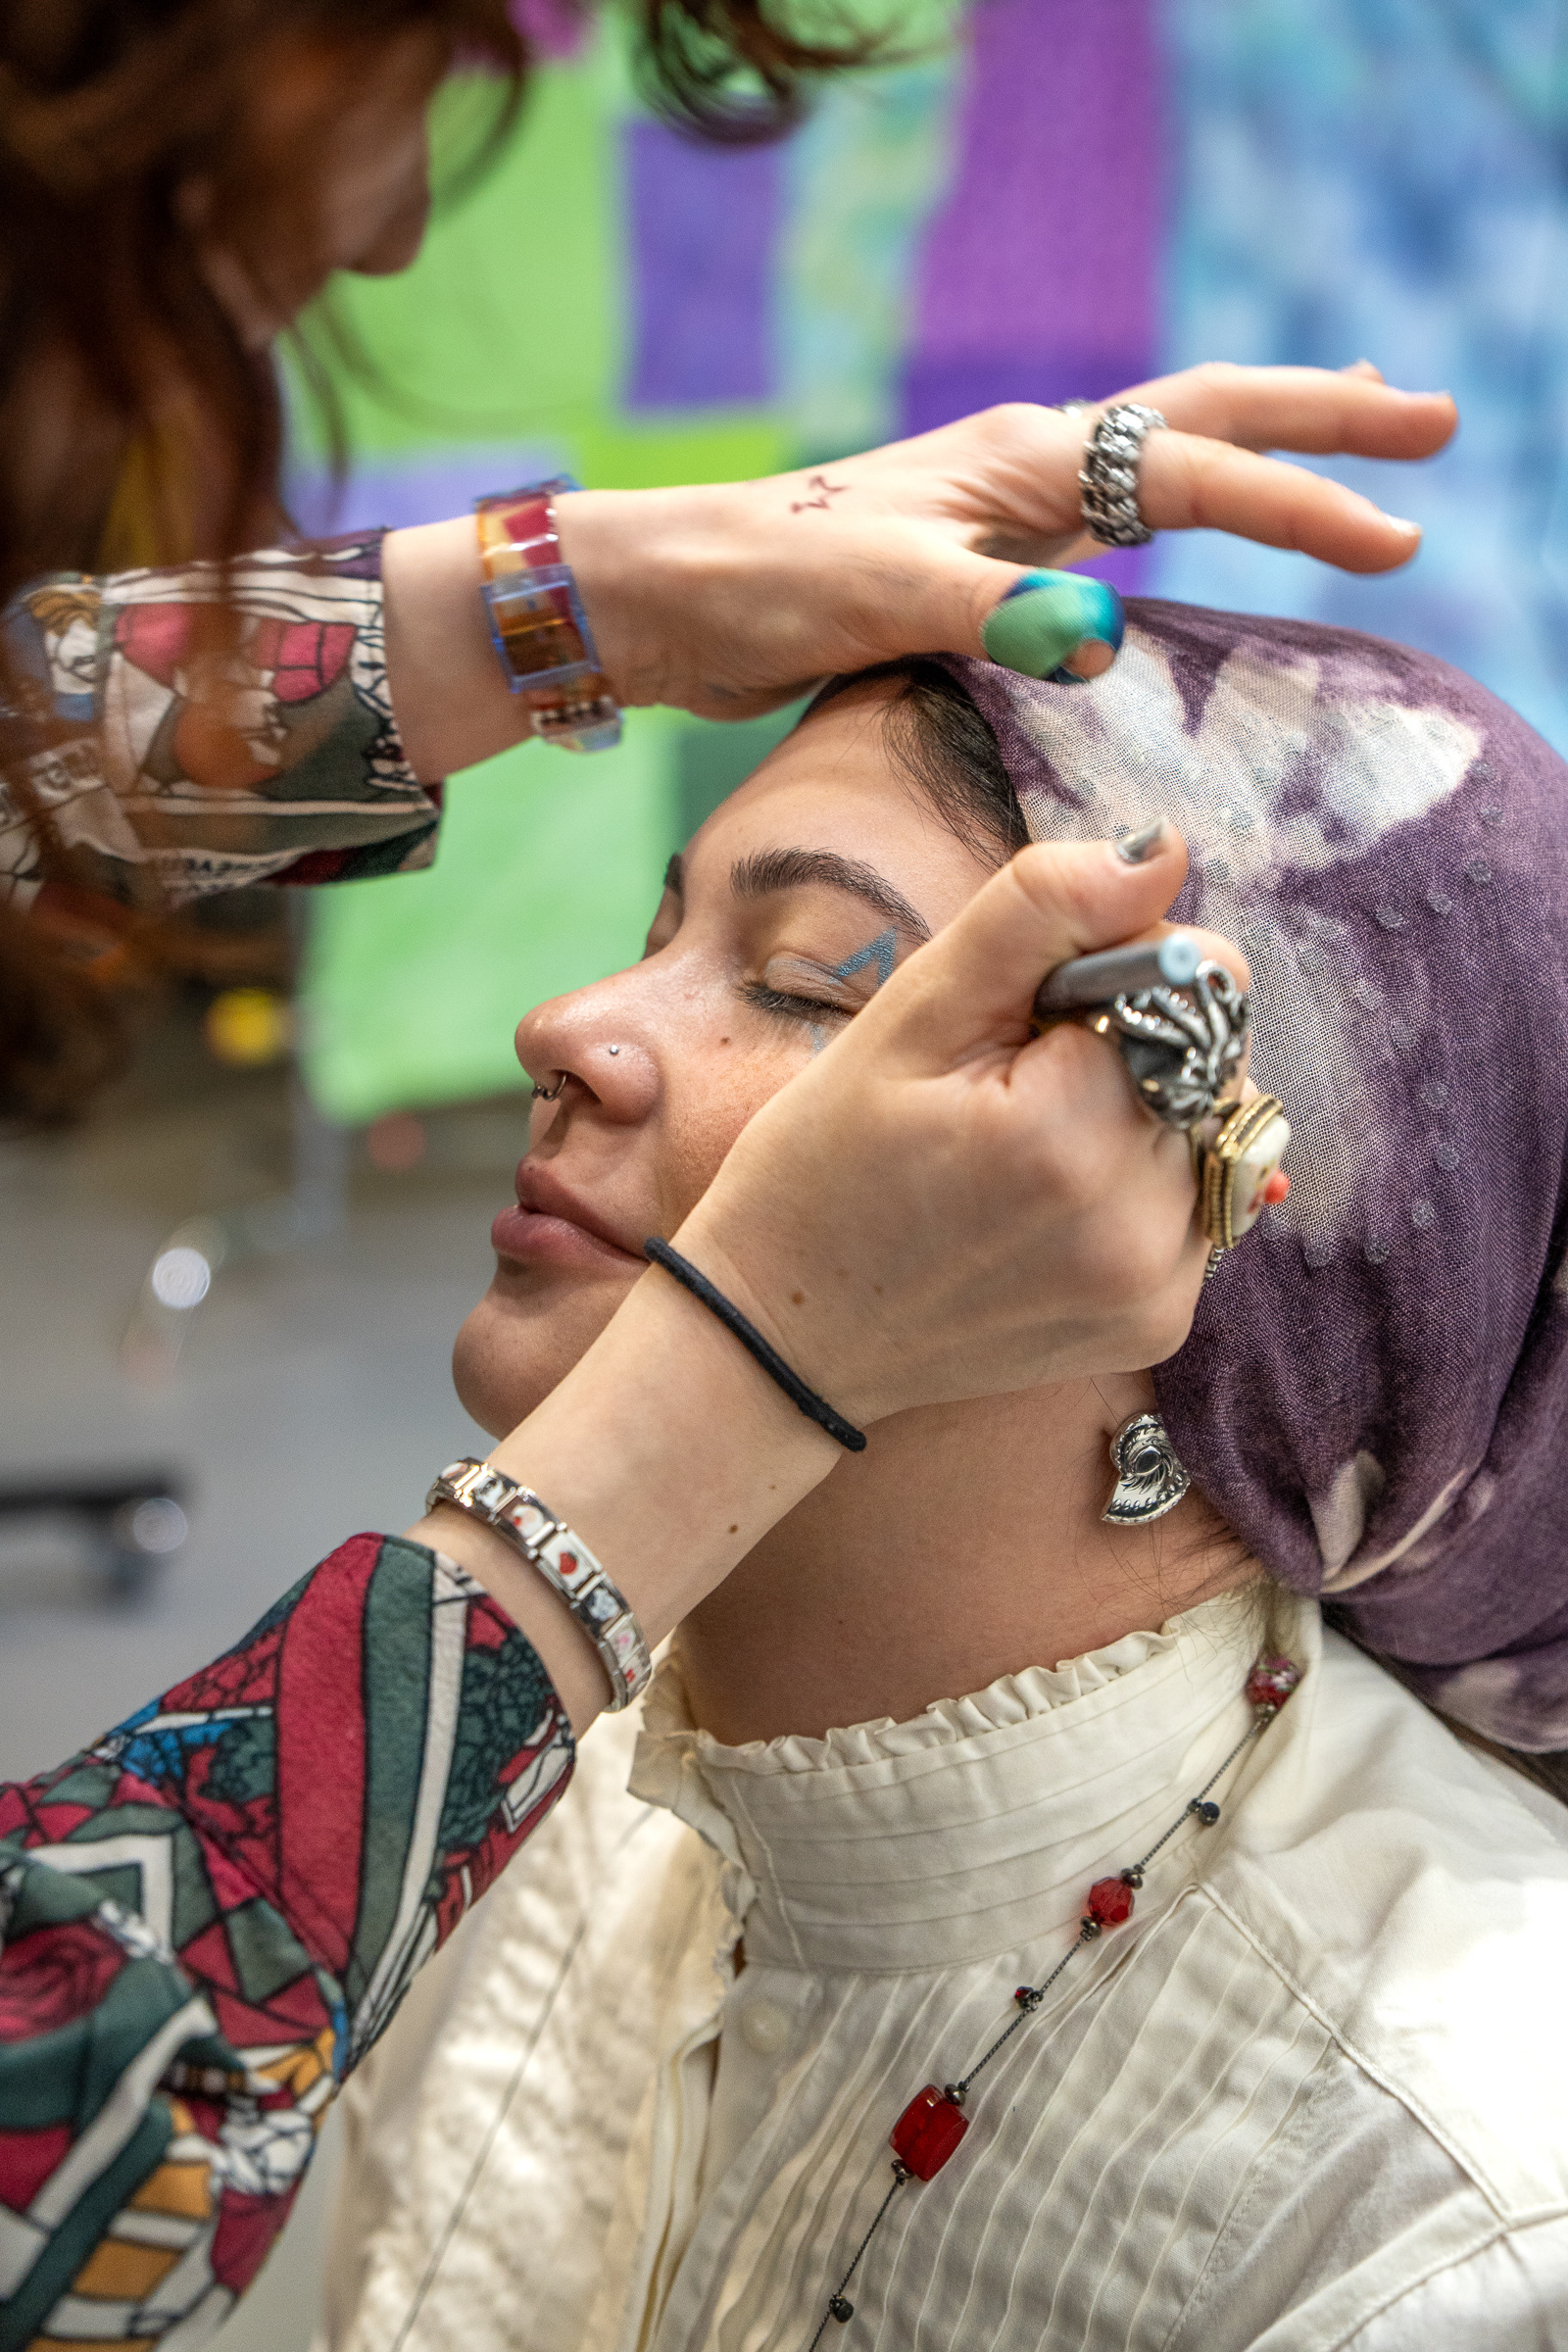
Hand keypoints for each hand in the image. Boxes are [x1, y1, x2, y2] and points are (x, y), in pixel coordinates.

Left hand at [557, 361, 1455, 719]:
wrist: (671, 600)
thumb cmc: (765, 582)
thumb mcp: (884, 594)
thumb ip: (996, 613)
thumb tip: (1105, 640)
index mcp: (1025, 460)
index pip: (1200, 470)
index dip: (1304, 504)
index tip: (1396, 543)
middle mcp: (1029, 468)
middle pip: (1209, 421)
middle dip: (1323, 423)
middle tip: (1431, 425)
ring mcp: (1007, 512)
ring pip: (1166, 460)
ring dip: (1262, 446)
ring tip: (1350, 428)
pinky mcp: (979, 563)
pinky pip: (1113, 525)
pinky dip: (1182, 511)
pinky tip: (1192, 529)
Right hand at [676, 820, 1236, 1425]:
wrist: (786, 1335)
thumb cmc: (824, 1162)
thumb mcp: (911, 1012)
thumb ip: (1041, 911)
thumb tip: (1163, 850)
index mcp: (1068, 1131)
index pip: (1204, 982)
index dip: (1123, 971)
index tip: (1031, 1018)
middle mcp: (1132, 1223)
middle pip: (1218, 1056)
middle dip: (1138, 1043)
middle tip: (1015, 1086)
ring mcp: (1153, 1287)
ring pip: (1215, 1130)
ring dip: (1147, 1112)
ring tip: (1028, 1149)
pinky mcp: (1156, 1324)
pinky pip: (1199, 1206)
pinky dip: (1143, 1182)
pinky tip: (1050, 1201)